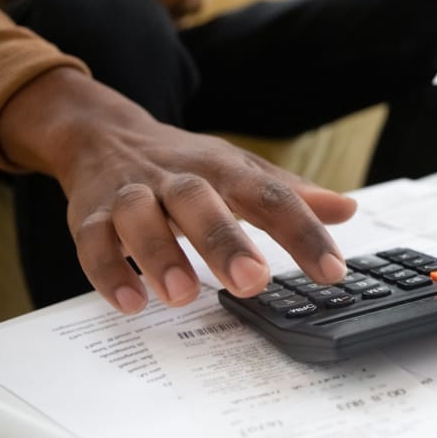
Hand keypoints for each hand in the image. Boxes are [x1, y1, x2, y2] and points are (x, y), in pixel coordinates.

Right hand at [0, 68, 356, 312]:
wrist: (104, 135)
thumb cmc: (186, 164)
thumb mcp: (240, 170)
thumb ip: (290, 194)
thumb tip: (347, 209)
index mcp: (223, 169)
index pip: (269, 196)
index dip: (303, 232)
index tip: (332, 271)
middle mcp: (177, 178)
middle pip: (199, 200)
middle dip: (223, 240)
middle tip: (253, 281)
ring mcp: (131, 194)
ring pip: (140, 216)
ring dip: (159, 254)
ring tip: (182, 295)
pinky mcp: (89, 215)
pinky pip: (92, 241)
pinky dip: (108, 271)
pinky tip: (131, 302)